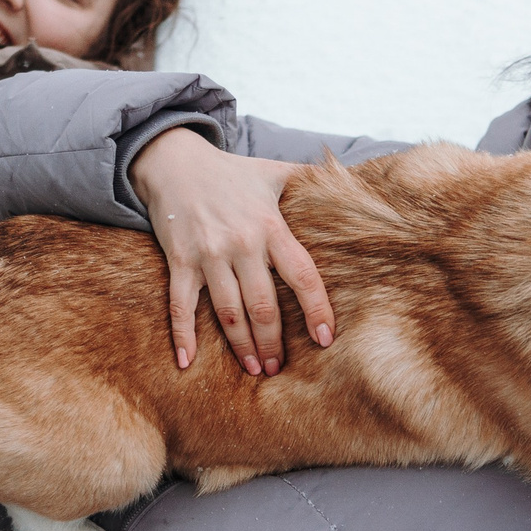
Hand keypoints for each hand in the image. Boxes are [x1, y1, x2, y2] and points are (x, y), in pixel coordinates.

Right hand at [131, 126, 333, 375]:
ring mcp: (208, 254)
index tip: (325, 339)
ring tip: (254, 369)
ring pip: (228, 311)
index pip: (302, 274)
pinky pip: (180, 305)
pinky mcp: (179, 260)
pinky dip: (182, 336)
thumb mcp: (274, 170)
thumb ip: (311, 179)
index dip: (316, 309)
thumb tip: (356, 177)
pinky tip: (186, 362)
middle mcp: (241, 243)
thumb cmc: (231, 172)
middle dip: (274, 342)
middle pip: (263, 305)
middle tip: (279, 369)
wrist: (174, 160)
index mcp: (271, 226)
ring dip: (242, 346)